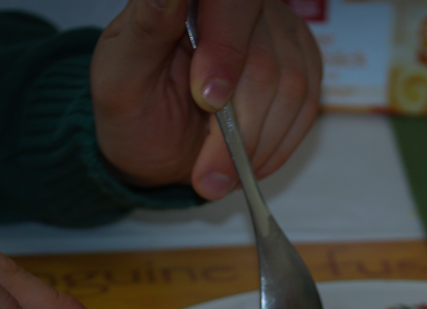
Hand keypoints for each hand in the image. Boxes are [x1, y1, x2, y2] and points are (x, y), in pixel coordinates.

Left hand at [90, 0, 321, 199]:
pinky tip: (246, 163)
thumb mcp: (119, 72)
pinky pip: (307, 107)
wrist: (155, 146)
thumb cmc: (133, 108)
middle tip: (206, 173)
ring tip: (220, 174)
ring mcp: (280, 35)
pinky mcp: (302, 67)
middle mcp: (243, 8)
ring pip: (291, 88)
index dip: (225, 52)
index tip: (207, 101)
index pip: (231, 5)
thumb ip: (147, 29)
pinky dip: (277, 147)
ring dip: (257, 144)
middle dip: (236, 127)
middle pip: (262, 60)